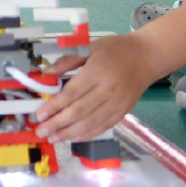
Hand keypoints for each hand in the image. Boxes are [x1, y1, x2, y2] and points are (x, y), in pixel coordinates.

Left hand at [35, 34, 162, 145]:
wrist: (146, 57)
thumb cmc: (115, 50)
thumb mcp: (88, 47)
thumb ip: (67, 61)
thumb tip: (45, 73)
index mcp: (97, 72)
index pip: (72, 93)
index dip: (54, 106)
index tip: (40, 115)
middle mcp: (108, 91)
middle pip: (80, 111)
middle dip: (58, 124)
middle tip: (41, 132)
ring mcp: (118, 103)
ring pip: (91, 122)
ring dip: (70, 133)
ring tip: (53, 138)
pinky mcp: (124, 111)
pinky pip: (105, 126)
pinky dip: (89, 134)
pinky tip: (74, 137)